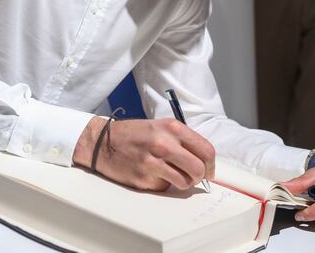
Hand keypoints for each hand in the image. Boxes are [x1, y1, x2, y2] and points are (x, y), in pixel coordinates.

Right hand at [73, 117, 215, 190]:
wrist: (103, 143)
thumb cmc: (134, 135)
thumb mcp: (160, 127)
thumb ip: (182, 140)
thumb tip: (203, 160)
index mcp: (172, 128)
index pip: (206, 150)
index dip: (211, 164)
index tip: (209, 170)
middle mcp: (164, 143)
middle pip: (199, 169)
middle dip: (200, 176)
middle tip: (194, 176)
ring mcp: (153, 162)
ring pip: (185, 182)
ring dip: (183, 182)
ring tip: (172, 175)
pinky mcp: (144, 178)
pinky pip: (165, 187)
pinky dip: (163, 184)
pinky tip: (153, 174)